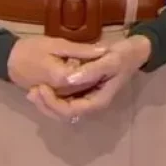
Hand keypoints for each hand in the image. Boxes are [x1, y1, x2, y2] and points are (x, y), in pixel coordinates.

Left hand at [26, 35, 152, 121]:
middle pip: (63, 114)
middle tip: (31, 91)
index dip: (53, 103)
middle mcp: (91, 103)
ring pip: (62, 109)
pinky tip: (41, 86)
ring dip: (46, 103)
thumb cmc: (124, 56)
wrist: (134, 51)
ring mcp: (87, 98)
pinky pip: (64, 99)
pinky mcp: (83, 91)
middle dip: (46, 105)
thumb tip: (69, 79)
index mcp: (98, 100)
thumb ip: (90, 70)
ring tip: (31, 90)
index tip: (42, 88)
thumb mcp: (109, 60)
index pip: (70, 111)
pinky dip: (51, 96)